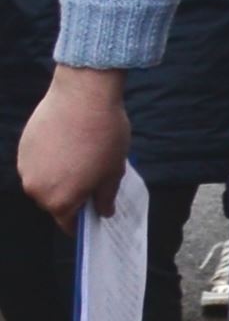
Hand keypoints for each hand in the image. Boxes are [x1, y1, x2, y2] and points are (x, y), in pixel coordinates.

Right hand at [17, 67, 130, 230]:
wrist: (83, 97)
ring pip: (44, 182)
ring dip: (59, 177)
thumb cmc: (104, 137)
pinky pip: (37, 163)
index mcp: (60, 200)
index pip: (68, 222)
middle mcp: (36, 189)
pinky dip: (50, 160)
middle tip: (92, 181)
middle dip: (71, 196)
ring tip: (81, 159)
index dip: (81, 221)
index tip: (91, 216)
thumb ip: (106, 197)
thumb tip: (103, 211)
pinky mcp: (22, 148)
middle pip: (54, 202)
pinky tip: (67, 145)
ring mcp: (26, 168)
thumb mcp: (114, 172)